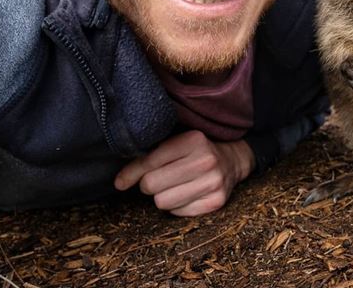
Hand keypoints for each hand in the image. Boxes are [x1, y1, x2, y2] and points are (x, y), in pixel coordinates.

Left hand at [114, 130, 254, 215]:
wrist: (232, 160)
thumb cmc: (194, 152)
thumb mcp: (175, 143)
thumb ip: (147, 156)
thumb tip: (119, 183)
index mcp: (193, 140)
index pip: (148, 163)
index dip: (131, 174)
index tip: (122, 181)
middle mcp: (206, 160)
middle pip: (151, 185)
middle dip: (150, 184)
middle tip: (160, 178)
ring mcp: (214, 182)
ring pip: (162, 202)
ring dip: (164, 196)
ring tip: (175, 186)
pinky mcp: (216, 201)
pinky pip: (177, 213)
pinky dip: (178, 206)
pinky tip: (188, 194)